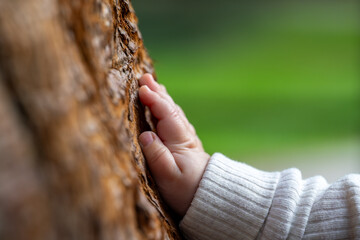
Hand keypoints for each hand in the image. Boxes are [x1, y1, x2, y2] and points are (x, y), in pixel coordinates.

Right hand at [138, 74, 209, 216]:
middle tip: (144, 77)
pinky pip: (171, 118)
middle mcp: (183, 134)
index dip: (154, 100)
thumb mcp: (169, 177)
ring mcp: (183, 136)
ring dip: (161, 97)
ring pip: (171, 112)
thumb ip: (157, 156)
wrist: (205, 195)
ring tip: (151, 84)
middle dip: (157, 92)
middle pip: (169, 108)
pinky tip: (160, 104)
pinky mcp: (181, 141)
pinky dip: (164, 107)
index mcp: (180, 140)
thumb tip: (145, 135)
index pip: (166, 114)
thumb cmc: (185, 189)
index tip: (142, 88)